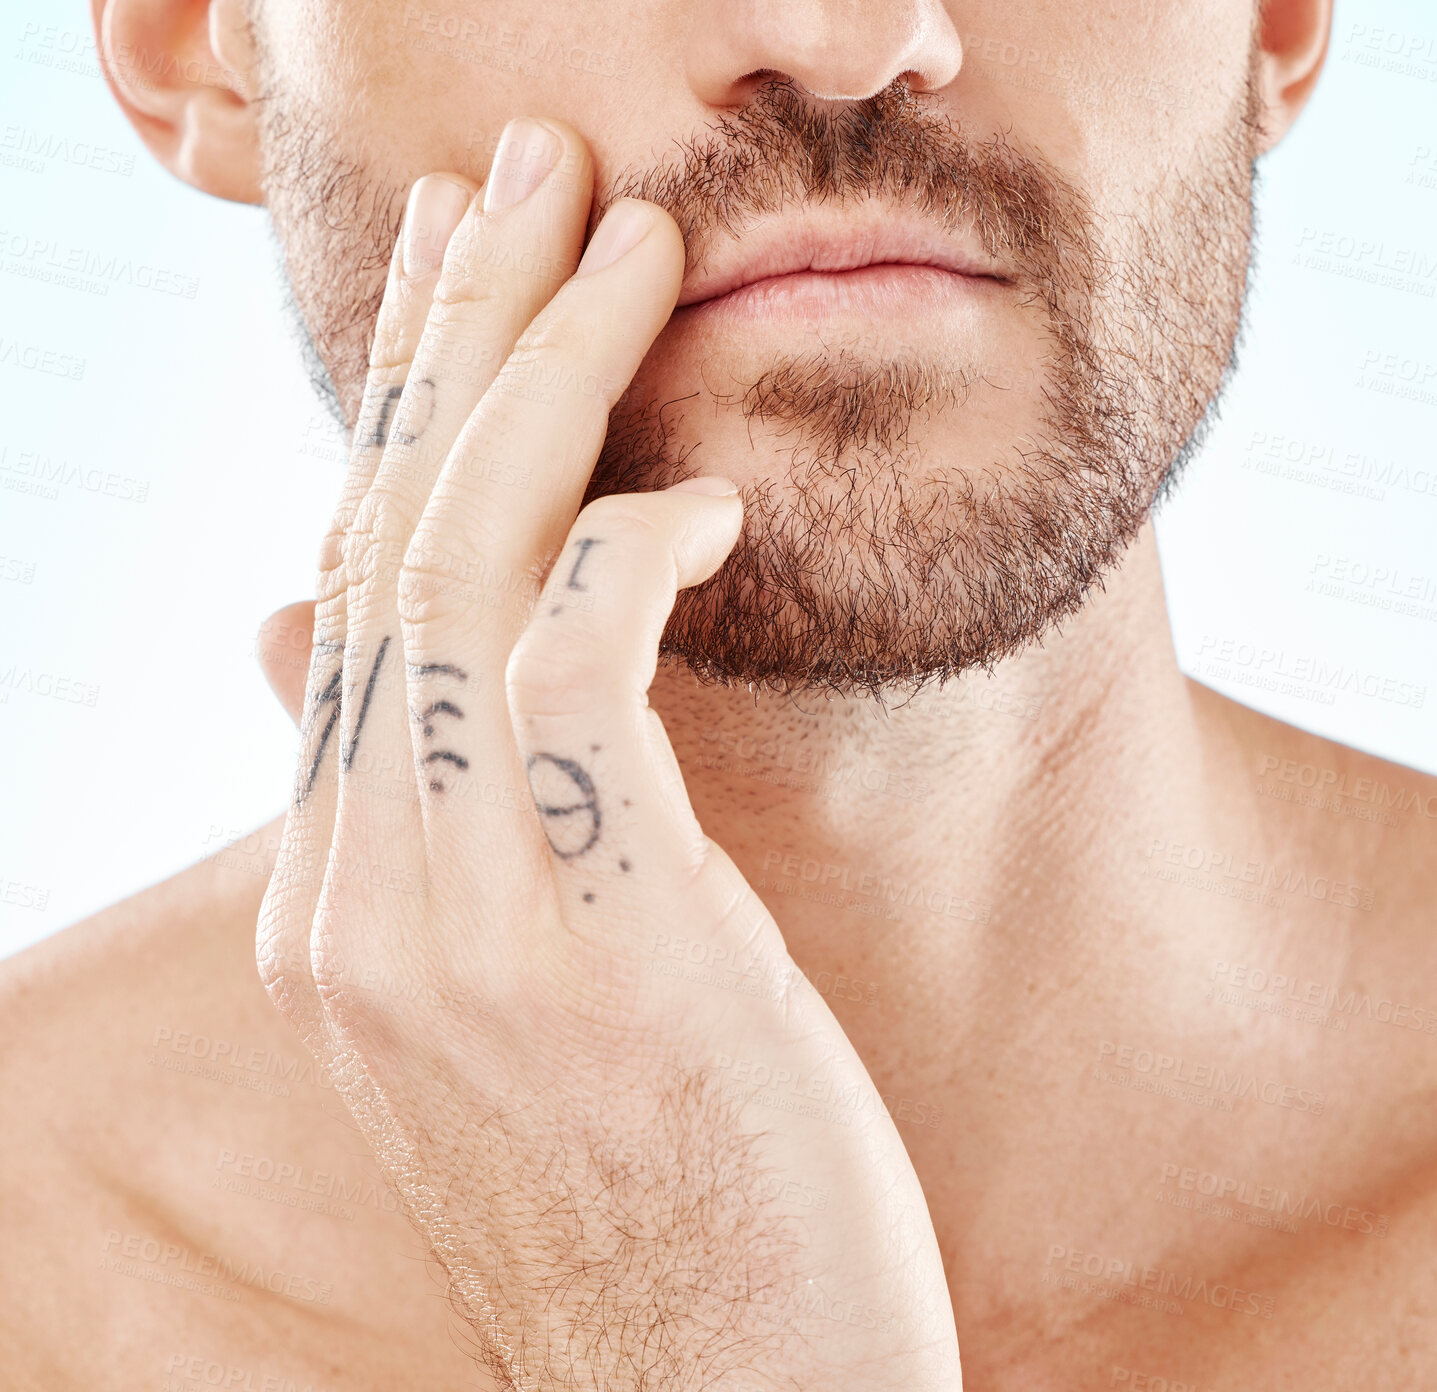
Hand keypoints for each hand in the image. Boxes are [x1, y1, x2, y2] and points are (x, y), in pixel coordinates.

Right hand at [257, 117, 960, 1390]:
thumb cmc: (653, 1178)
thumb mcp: (513, 989)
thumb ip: (421, 808)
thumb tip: (312, 626)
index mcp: (343, 895)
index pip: (353, 590)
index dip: (398, 411)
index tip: (458, 277)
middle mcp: (360, 892)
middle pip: (389, 540)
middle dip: (456, 332)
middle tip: (524, 173)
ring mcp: (456, 921)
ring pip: (463, 573)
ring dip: (544, 382)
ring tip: (623, 239)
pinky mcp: (590, 944)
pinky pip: (577, 680)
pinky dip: (632, 556)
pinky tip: (700, 501)